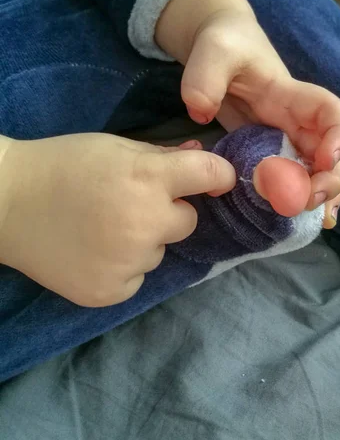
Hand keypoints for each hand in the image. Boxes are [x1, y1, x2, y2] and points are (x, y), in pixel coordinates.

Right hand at [0, 134, 234, 306]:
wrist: (7, 202)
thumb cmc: (63, 164)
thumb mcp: (114, 147)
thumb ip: (161, 155)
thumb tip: (201, 158)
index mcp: (148, 179)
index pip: (210, 177)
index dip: (218, 176)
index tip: (216, 180)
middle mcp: (146, 224)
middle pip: (187, 221)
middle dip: (167, 212)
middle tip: (130, 204)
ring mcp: (129, 263)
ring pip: (159, 251)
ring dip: (143, 241)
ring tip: (102, 228)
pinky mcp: (111, 292)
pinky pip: (137, 278)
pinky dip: (123, 267)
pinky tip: (94, 252)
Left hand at [156, 0, 339, 220]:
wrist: (220, 47)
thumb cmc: (223, 44)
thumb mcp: (212, 51)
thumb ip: (205, 78)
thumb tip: (200, 112)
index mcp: (290, 94)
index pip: (329, 112)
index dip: (338, 135)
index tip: (326, 159)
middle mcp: (296, 120)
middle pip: (331, 151)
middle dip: (328, 178)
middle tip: (305, 200)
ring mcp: (285, 137)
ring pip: (317, 169)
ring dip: (320, 194)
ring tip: (312, 218)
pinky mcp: (270, 150)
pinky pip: (293, 175)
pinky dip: (302, 196)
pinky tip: (302, 218)